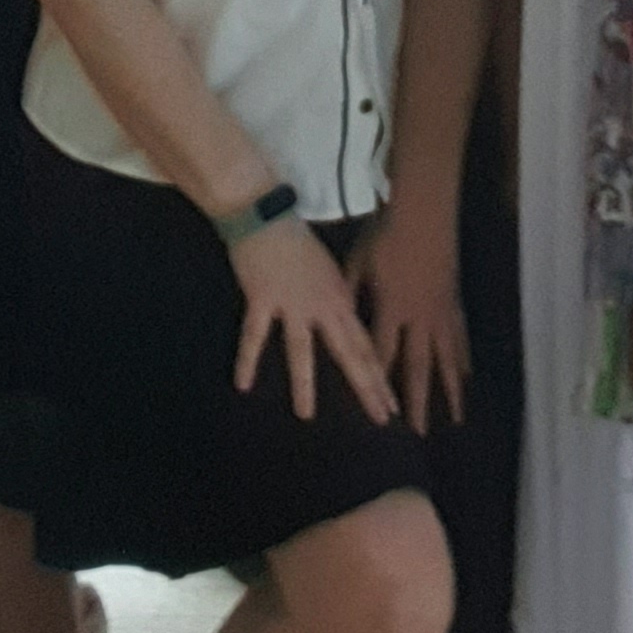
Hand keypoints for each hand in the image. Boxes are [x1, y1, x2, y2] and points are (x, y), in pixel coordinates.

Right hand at [229, 212, 395, 425]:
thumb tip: (345, 320)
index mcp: (341, 299)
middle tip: (381, 418)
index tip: (390, 403)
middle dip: (367, 387)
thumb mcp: (328, 269)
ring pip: (301, 351)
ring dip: (304, 384)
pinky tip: (242, 384)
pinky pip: (254, 336)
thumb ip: (337, 296)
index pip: (366, 345)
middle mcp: (323, 306)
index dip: (379, 376)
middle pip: (349, 353)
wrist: (266, 214)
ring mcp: (293, 305)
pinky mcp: (263, 299)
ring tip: (305, 416)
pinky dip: (247, 360)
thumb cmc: (297, 239)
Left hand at [348, 201, 468, 431]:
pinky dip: (463, 361)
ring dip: (447, 392)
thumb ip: (347, 292)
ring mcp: (440, 313)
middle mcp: (418, 319)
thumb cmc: (384, 234)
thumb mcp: (357, 263)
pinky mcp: (453, 303)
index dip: (377, 383)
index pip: (381, 354)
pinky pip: (459, 340)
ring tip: (452, 420)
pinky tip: (466, 378)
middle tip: (418, 432)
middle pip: (417, 367)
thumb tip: (334, 315)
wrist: (423, 214)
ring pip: (445, 360)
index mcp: (390, 309)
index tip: (376, 410)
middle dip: (416, 401)